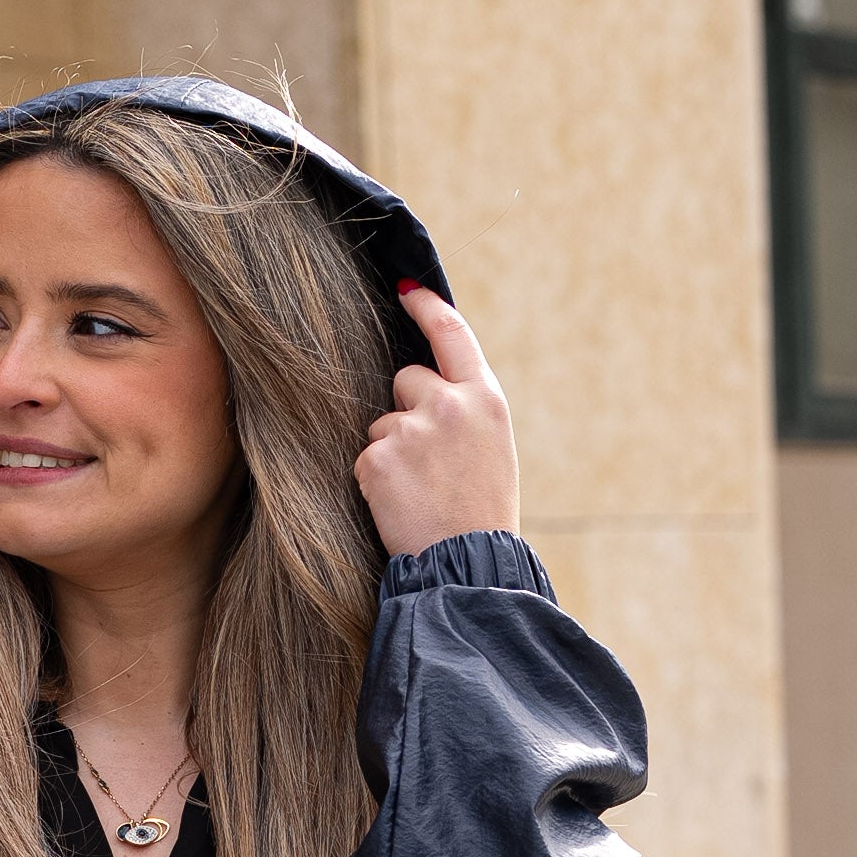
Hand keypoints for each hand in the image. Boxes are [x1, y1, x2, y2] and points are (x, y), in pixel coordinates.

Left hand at [353, 284, 519, 556]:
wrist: (469, 567)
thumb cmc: (482, 514)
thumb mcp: (491, 449)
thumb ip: (464, 410)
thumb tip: (425, 385)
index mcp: (485, 399)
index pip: (452, 334)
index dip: (425, 306)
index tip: (405, 290)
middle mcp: (449, 404)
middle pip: (405, 380)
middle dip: (406, 411)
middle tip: (430, 464)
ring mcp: (412, 430)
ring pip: (381, 423)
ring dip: (391, 451)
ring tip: (420, 492)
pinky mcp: (379, 457)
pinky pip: (365, 457)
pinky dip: (375, 481)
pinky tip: (400, 505)